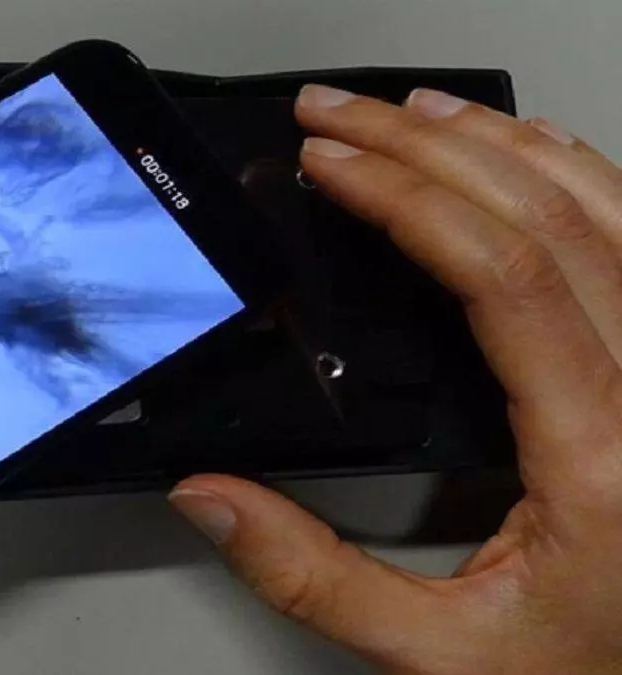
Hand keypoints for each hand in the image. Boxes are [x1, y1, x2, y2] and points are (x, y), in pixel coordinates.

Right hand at [171, 86, 621, 673]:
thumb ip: (314, 578)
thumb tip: (213, 499)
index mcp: (601, 455)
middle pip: (547, 216)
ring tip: (409, 111)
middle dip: (426, 147)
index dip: (405, 200)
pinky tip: (521, 151)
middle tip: (339, 117)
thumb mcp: (440, 652)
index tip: (330, 165)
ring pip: (604, 210)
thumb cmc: (591, 671)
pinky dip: (572, 174)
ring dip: (498, 143)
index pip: (500, 278)